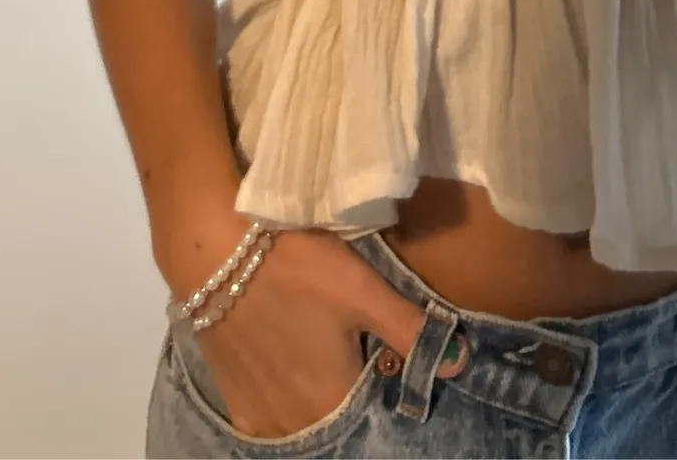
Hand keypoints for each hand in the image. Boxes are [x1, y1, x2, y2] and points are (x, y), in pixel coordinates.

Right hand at [161, 209, 458, 440]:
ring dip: (321, 401)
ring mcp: (259, 416)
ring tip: (329, 360)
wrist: (214, 254)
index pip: (374, 414)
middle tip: (358, 356)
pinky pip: (271, 418)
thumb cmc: (296, 269)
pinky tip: (295, 369)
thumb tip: (461, 362)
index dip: (385, 389)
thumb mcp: (362, 291)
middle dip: (353, 397)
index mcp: (332, 400)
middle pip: (337, 420)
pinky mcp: (234, 400)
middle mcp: (295, 422)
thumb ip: (410, 329)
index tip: (388, 363)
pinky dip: (288, 403)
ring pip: (304, 421)